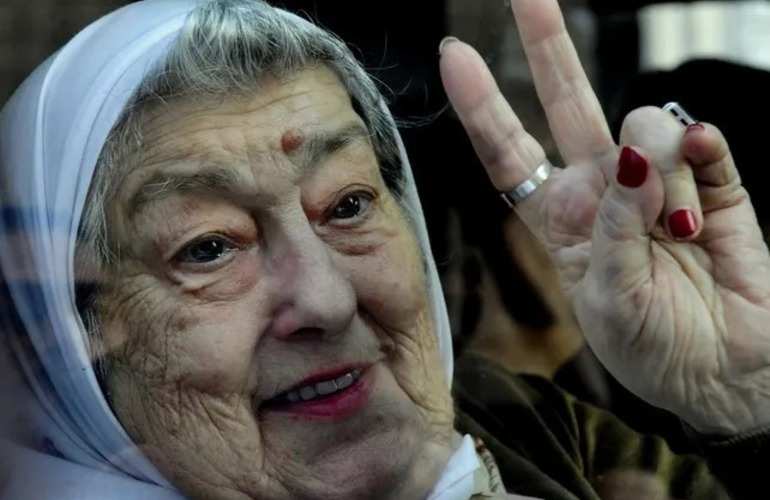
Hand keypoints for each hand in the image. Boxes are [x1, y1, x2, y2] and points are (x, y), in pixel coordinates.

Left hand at [439, 0, 769, 434]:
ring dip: (660, 178)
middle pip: (568, 104)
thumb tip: (640, 154)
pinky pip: (705, 143)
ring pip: (645, 127)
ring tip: (676, 238)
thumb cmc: (652, 347)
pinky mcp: (713, 181)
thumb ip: (617, 228)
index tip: (452, 54)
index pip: (510, 152)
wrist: (725, 375)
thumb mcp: (609, 301)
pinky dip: (703, 157)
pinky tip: (701, 185)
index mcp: (562, 219)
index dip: (481, 105)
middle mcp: (603, 188)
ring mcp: (657, 180)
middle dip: (547, 48)